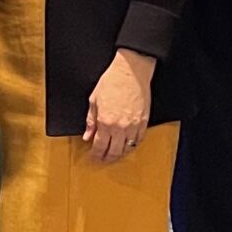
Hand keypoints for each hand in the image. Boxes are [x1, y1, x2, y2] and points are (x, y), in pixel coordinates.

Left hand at [83, 50, 153, 164]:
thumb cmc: (112, 82)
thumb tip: (87, 135)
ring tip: (114, 154)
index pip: (99, 146)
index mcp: (105, 122)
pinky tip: (127, 145)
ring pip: (127, 149)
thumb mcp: (94, 100)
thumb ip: (90, 121)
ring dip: (120, 154)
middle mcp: (120, 127)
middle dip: (107, 158)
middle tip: (103, 160)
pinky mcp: (144, 122)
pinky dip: (132, 145)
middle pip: (114, 152)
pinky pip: (139, 140)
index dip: (95, 155)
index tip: (93, 157)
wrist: (131, 72)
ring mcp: (134, 126)